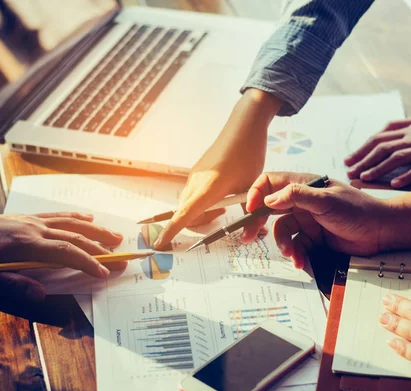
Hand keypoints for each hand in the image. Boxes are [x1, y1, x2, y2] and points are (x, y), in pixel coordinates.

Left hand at [0, 212, 124, 300]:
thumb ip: (11, 285)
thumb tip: (41, 294)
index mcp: (26, 244)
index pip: (66, 252)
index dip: (88, 262)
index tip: (105, 272)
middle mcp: (35, 229)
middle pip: (76, 237)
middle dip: (101, 249)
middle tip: (122, 259)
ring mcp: (34, 221)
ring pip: (72, 223)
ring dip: (96, 231)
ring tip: (116, 237)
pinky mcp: (29, 217)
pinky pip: (59, 215)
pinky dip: (77, 217)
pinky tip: (90, 219)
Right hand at [153, 89, 282, 248]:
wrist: (244, 127)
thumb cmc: (248, 155)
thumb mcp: (251, 187)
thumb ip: (248, 212)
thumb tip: (249, 233)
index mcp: (208, 189)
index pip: (183, 216)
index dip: (170, 232)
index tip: (158, 245)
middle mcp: (196, 183)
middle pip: (185, 214)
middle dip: (197, 223)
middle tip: (222, 217)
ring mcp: (195, 176)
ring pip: (188, 204)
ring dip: (201, 212)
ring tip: (224, 205)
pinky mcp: (197, 171)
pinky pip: (192, 193)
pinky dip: (201, 201)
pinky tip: (221, 195)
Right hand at [242, 172, 394, 267]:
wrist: (382, 232)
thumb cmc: (357, 210)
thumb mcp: (325, 200)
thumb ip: (296, 196)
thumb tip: (268, 200)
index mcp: (303, 185)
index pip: (270, 182)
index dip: (256, 193)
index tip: (250, 209)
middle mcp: (301, 201)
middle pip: (269, 209)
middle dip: (258, 222)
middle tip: (248, 237)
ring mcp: (306, 220)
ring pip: (282, 231)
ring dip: (282, 244)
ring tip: (291, 254)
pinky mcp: (313, 238)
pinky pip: (295, 245)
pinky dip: (295, 254)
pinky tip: (300, 261)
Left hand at [345, 115, 410, 187]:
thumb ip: (401, 125)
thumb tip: (381, 130)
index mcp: (408, 129)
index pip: (378, 139)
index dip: (361, 149)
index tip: (347, 160)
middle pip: (383, 148)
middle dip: (363, 160)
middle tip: (348, 172)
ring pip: (397, 157)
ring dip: (378, 168)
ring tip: (363, 177)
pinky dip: (408, 175)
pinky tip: (395, 183)